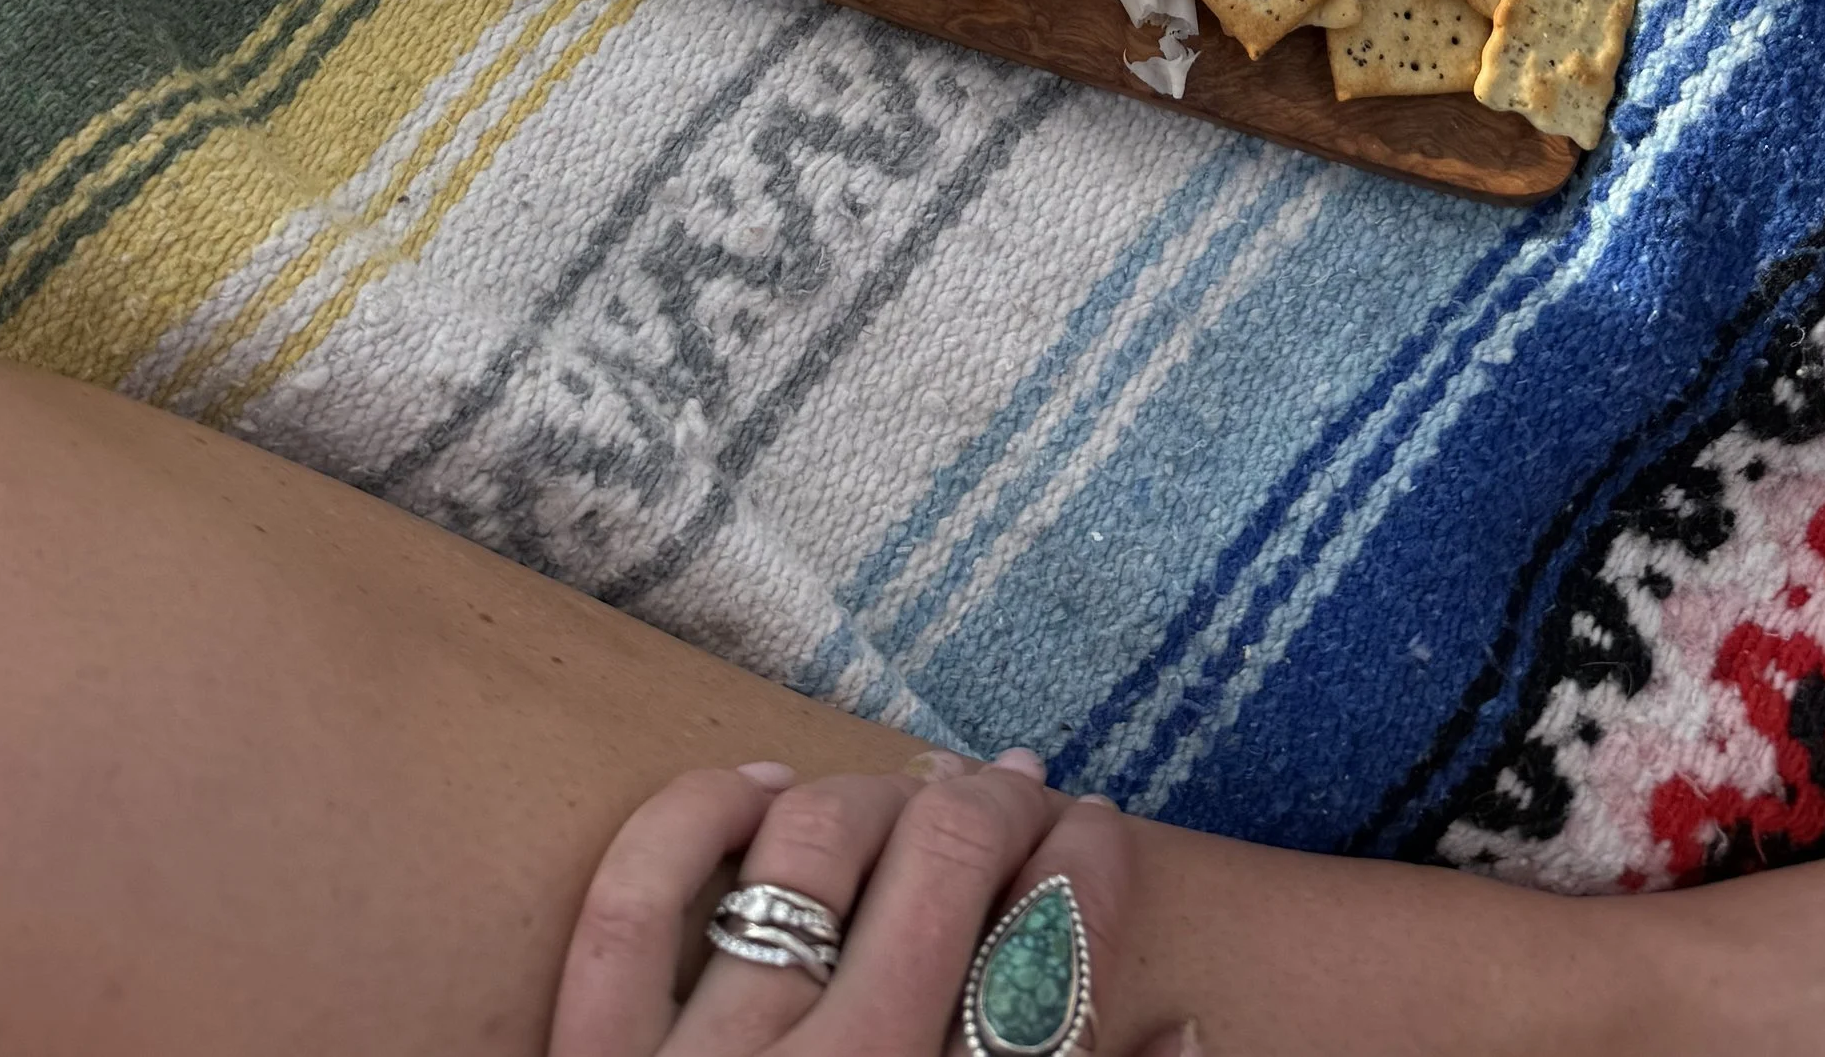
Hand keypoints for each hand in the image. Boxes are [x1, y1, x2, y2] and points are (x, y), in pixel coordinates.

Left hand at [549, 749, 1184, 1055]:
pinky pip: (640, 895)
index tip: (1098, 826)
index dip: (1092, 866)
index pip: (1052, 965)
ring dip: (876, 797)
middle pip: (945, 865)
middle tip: (1021, 792)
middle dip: (1000, 805)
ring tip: (912, 798)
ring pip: (809, 848)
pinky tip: (765, 793)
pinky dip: (704, 814)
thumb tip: (1185, 1032)